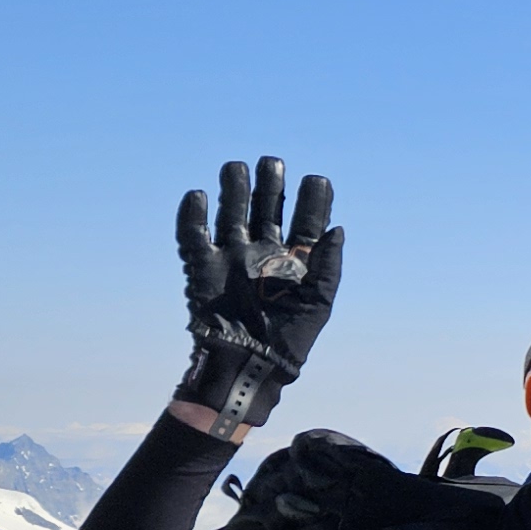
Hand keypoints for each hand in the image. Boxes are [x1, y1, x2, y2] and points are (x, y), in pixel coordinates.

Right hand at [172, 157, 341, 433]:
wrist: (247, 366)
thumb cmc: (289, 341)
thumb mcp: (319, 302)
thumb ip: (328, 265)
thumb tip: (337, 228)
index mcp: (295, 260)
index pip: (306, 221)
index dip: (312, 200)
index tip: (317, 180)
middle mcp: (264, 253)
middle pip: (266, 209)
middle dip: (269, 185)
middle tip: (272, 163)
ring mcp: (232, 257)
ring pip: (231, 214)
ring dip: (233, 190)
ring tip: (237, 168)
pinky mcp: (202, 268)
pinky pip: (193, 236)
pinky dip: (192, 216)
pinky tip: (199, 196)